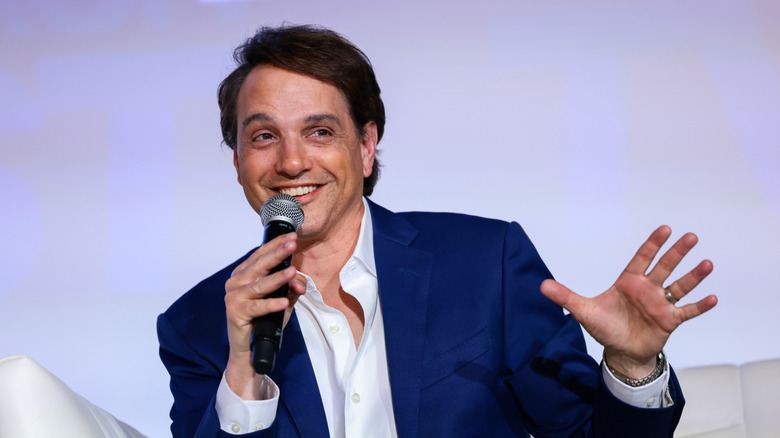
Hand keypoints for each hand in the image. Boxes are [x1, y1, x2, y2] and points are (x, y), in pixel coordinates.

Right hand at [223, 232, 305, 397]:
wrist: (249, 349)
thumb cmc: (264, 321)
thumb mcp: (282, 300)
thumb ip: (292, 288)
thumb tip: (299, 281)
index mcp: (243, 274)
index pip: (260, 255)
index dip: (276, 244)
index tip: (292, 236)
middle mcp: (236, 282)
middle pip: (259, 265)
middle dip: (277, 254)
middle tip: (292, 244)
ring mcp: (233, 297)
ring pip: (259, 285)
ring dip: (277, 278)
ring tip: (292, 272)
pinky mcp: (235, 312)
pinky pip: (257, 306)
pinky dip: (271, 304)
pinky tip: (283, 302)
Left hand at [540, 225, 716, 377]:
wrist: (620, 351)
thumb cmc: (605, 327)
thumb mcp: (583, 311)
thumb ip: (565, 296)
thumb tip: (541, 285)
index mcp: (628, 282)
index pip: (642, 258)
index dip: (652, 244)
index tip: (665, 228)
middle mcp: (647, 289)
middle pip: (664, 267)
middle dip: (677, 252)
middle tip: (691, 236)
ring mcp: (660, 304)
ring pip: (680, 286)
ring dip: (694, 276)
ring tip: (707, 263)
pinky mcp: (669, 321)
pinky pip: (687, 311)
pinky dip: (700, 306)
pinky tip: (713, 297)